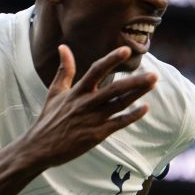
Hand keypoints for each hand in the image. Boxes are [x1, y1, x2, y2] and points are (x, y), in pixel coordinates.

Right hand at [26, 46, 155, 167]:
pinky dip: (132, 116)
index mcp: (77, 91)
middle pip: (114, 88)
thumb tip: (63, 47)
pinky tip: (145, 108)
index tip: (126, 51)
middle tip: (154, 74)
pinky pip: (118, 123)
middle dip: (135, 81)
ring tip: (153, 84)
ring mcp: (92, 119)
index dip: (111, 60)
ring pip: (119, 104)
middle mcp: (86, 103)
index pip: (96, 71)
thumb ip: (64, 70)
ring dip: (137, 94)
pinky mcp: (96, 134)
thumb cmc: (48, 119)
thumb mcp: (55, 92)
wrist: (40, 147)